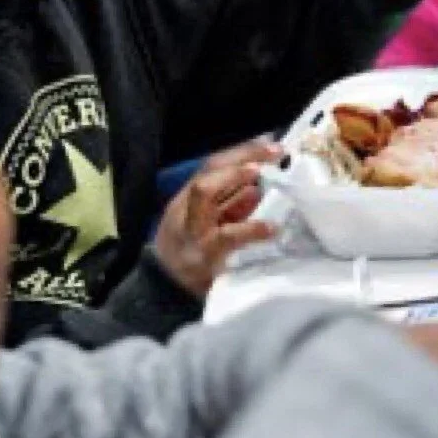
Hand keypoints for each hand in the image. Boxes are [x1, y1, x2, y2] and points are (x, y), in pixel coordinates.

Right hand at [154, 141, 282, 296]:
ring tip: (259, 172)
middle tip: (273, 151)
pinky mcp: (202, 254)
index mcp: (187, 201)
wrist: (165, 292)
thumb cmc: (190, 257)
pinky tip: (270, 228)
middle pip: (207, 171)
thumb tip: (255, 189)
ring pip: (203, 193)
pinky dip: (250, 229)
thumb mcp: (208, 227)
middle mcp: (185, 209)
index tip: (270, 145)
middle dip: (240, 156)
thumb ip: (229, 208)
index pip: (212, 166)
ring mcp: (191, 230)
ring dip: (233, 178)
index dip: (240, 152)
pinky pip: (225, 236)